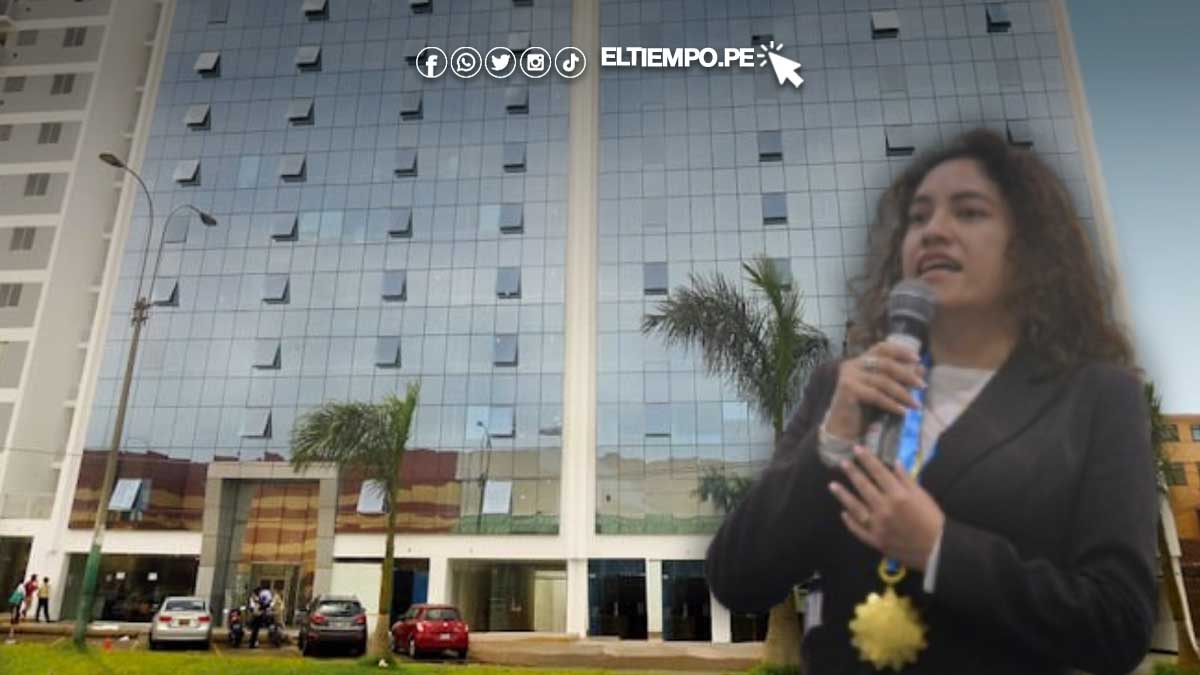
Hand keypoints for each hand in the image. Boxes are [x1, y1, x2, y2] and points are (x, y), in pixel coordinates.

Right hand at [825, 341, 925, 439]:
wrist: (842, 427)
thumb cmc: (863, 408)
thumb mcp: (884, 390)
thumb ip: (899, 379)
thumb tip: (921, 368)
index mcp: (861, 361)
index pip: (882, 348)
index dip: (901, 351)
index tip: (918, 359)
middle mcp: (853, 364)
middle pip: (886, 364)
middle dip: (907, 375)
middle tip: (922, 386)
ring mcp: (849, 376)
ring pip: (883, 381)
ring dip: (903, 393)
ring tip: (915, 404)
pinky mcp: (848, 389)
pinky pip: (876, 395)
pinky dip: (892, 404)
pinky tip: (902, 411)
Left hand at [828, 446, 944, 570]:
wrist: (936, 550)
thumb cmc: (932, 520)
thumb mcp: (923, 496)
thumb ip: (907, 479)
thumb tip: (895, 462)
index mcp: (898, 496)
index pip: (879, 473)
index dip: (867, 460)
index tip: (856, 449)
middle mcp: (884, 509)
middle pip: (864, 487)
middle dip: (852, 473)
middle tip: (842, 463)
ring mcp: (877, 526)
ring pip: (855, 508)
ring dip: (843, 495)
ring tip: (832, 485)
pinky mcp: (875, 541)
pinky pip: (858, 530)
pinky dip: (850, 521)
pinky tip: (843, 513)